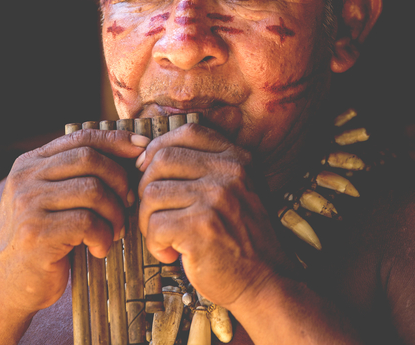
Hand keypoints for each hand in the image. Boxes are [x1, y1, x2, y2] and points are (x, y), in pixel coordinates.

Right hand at [0, 129, 146, 313]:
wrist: (5, 285)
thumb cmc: (42, 239)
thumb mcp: (51, 198)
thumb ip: (76, 174)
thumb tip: (131, 151)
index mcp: (30, 162)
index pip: (81, 137)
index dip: (116, 140)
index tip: (142, 148)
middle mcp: (25, 177)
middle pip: (90, 159)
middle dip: (119, 181)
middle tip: (128, 204)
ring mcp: (28, 204)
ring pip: (93, 190)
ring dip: (115, 213)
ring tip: (114, 231)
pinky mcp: (36, 232)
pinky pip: (87, 222)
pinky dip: (103, 236)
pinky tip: (99, 248)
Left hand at [135, 124, 288, 308]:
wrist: (267, 282)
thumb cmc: (243, 239)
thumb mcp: (237, 190)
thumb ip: (206, 167)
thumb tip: (149, 155)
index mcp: (238, 158)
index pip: (188, 133)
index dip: (160, 147)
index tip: (150, 169)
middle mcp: (229, 172)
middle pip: (161, 160)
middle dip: (147, 188)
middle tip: (156, 214)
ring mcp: (216, 198)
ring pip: (152, 194)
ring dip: (148, 220)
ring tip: (165, 237)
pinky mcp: (201, 227)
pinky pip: (155, 226)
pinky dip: (155, 244)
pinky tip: (171, 253)